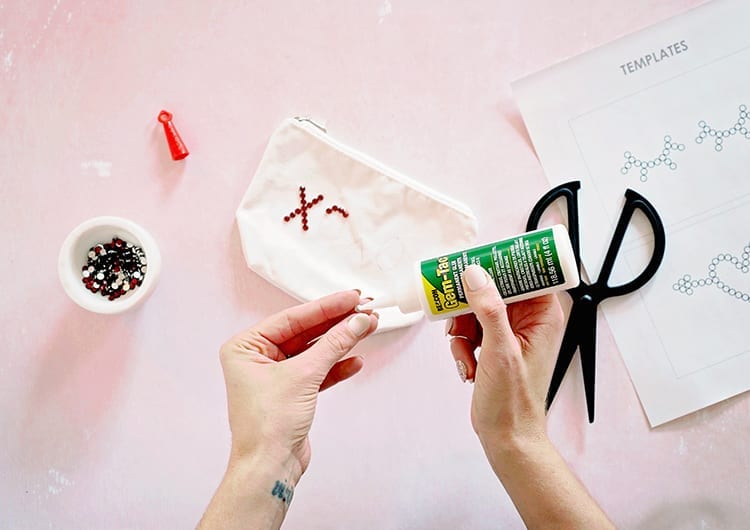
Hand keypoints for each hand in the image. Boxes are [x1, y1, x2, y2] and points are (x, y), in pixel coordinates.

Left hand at [219, 290, 377, 474]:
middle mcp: (257, 359)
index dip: (325, 307)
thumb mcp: (303, 375)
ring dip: (340, 343)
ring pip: (313, 352)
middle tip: (363, 311)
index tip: (350, 298)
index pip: (292, 319)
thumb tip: (356, 322)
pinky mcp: (291, 393)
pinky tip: (355, 360)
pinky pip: (317, 372)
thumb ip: (333, 345)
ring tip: (366, 329)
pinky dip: (336, 367)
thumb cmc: (267, 425)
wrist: (269, 468)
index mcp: (245, 347)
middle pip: (304, 333)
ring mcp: (275, 377)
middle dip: (336, 324)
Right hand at [446, 265, 613, 528]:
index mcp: (543, 316)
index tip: (479, 260)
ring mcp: (510, 334)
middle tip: (457, 311)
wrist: (505, 436)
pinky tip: (467, 367)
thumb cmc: (514, 402)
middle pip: (495, 289)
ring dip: (463, 329)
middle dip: (471, 303)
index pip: (528, 274)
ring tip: (464, 351)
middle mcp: (528, 321)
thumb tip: (475, 275)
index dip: (504, 263)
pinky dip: (462, 345)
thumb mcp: (500, 351)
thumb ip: (489, 310)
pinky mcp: (494, 347)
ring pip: (477, 310)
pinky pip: (471, 330)